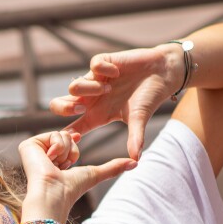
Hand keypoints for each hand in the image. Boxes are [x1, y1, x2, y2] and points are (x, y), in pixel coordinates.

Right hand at [16, 130, 135, 220]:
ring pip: (61, 134)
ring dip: (65, 151)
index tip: (77, 143)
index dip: (74, 142)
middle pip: (67, 135)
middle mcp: (42, 152)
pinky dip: (57, 147)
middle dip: (72, 150)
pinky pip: (52, 134)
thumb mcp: (95, 174)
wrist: (54, 194)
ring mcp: (34, 149)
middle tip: (63, 166)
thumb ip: (113, 167)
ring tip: (55, 165)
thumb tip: (136, 163)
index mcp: (54, 157)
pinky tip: (49, 160)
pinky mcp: (27, 145)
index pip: (69, 140)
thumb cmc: (71, 189)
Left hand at [49, 45, 176, 159]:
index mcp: (96, 115)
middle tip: (83, 107)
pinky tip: (117, 72)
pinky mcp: (103, 63)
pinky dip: (103, 69)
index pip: (73, 128)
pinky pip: (92, 65)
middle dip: (65, 108)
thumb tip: (136, 160)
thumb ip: (135, 138)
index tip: (72, 137)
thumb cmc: (149, 98)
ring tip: (109, 88)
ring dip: (88, 88)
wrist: (163, 73)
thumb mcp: (140, 119)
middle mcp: (91, 99)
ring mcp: (95, 80)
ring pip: (73, 86)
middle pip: (59, 105)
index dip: (67, 134)